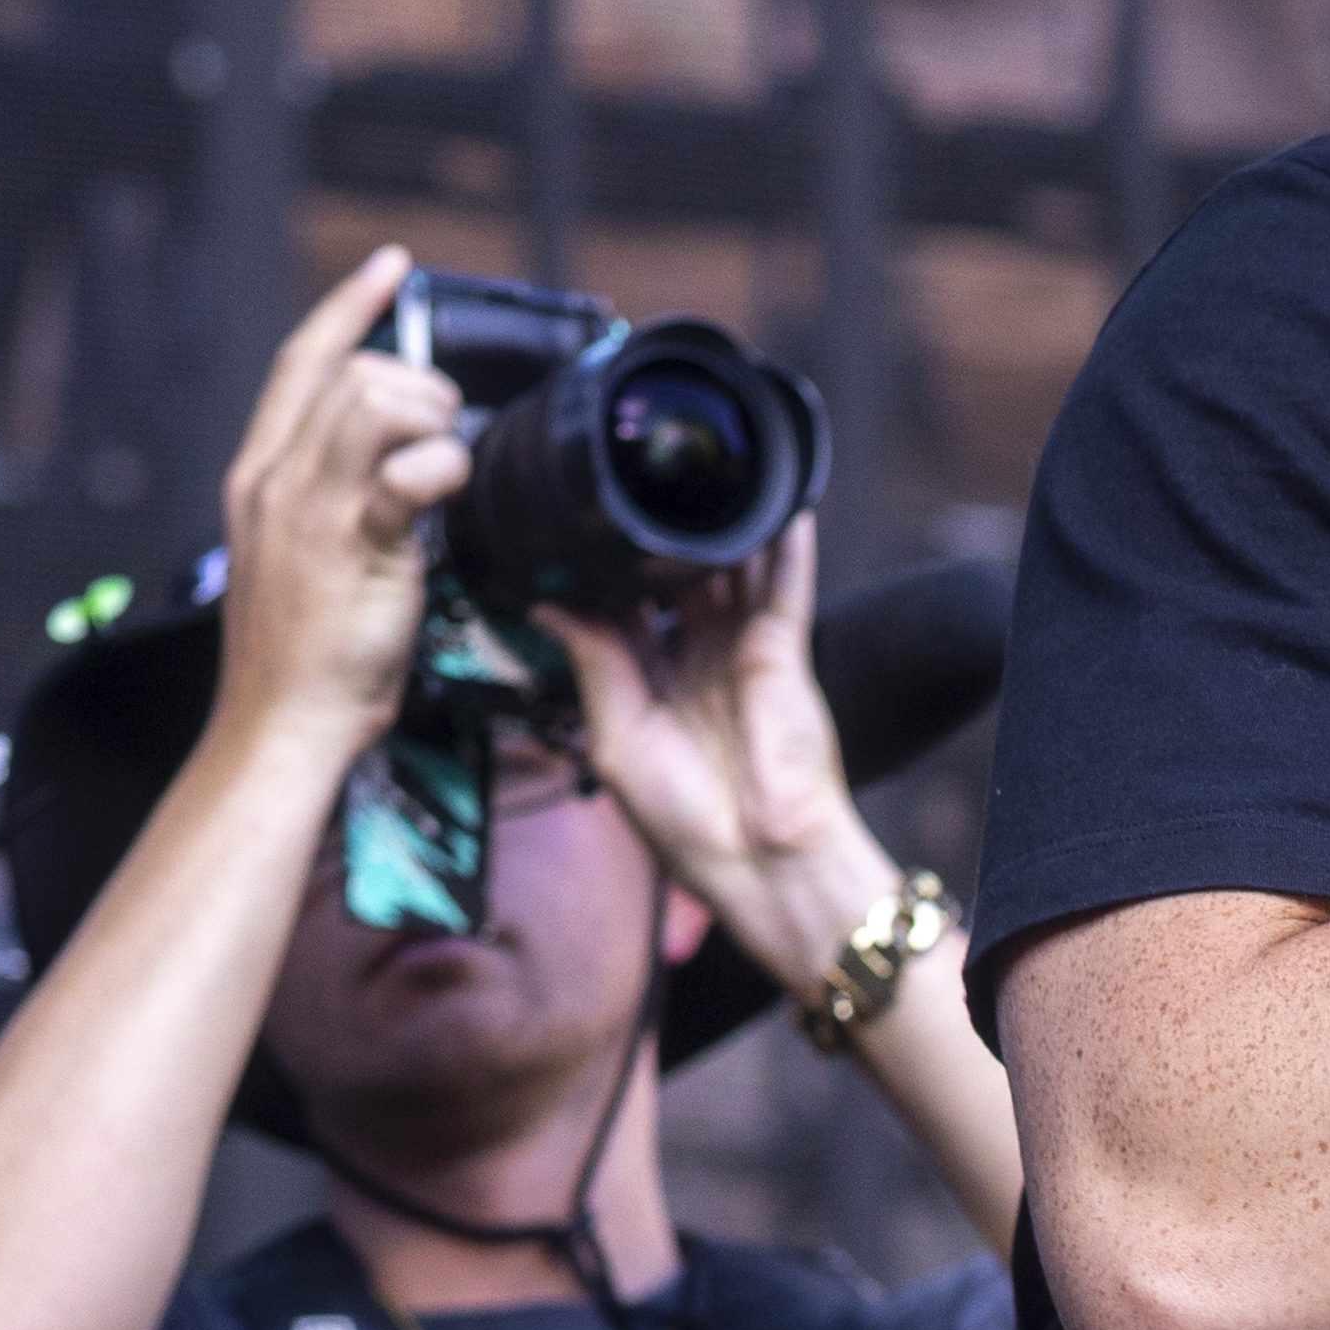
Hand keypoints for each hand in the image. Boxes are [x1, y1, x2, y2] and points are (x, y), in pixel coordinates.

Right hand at [209, 243, 469, 766]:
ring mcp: (311, 509)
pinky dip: (441, 468)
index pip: (303, 362)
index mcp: (262, 475)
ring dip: (433, 421)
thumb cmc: (303, 655)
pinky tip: (449, 493)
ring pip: (375, 403)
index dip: (349, 307)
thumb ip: (337, 498)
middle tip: (447, 430)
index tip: (390, 268)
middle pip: (351, 372)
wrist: (281, 724)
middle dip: (417, 383)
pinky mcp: (352, 545)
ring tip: (447, 467)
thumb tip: (397, 464)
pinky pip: (404, 472)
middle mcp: (277, 479)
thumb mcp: (307, 555)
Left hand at [549, 515, 878, 979]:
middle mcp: (697, 661)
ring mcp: (742, 652)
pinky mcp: (782, 651)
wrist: (760, 862)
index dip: (598, 570)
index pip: (621, 609)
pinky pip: (783, 584)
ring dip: (715, 525)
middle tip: (628, 478)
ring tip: (691, 467)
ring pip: (727, 571)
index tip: (569, 526)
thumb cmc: (690, 825)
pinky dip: (782, 542)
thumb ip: (591, 663)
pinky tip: (773, 495)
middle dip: (655, 536)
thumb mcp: (615, 740)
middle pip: (673, 580)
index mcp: (651, 686)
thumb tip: (547, 603)